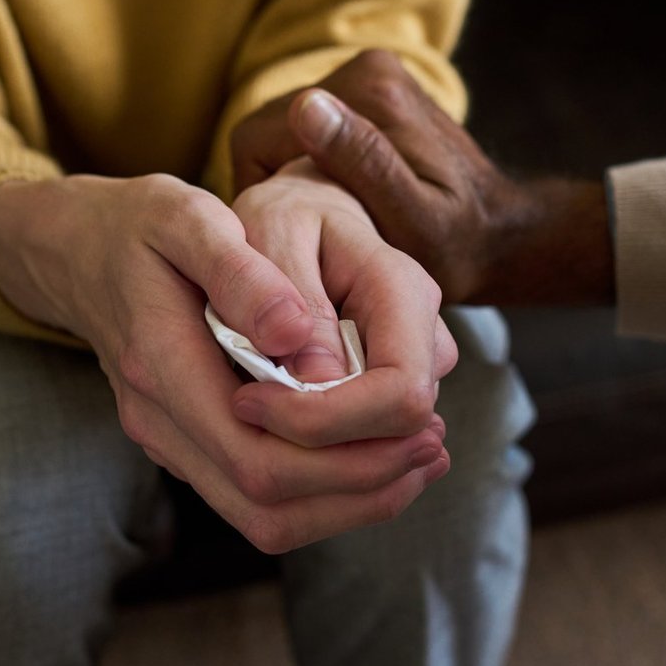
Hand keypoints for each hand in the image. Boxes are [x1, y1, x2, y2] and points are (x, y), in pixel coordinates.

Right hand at [0, 173, 449, 553]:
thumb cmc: (136, 223)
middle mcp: (157, 419)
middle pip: (265, 502)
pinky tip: (376, 456)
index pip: (256, 455)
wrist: (73, 248)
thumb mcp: (184, 215)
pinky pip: (253, 496)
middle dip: (361, 487)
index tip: (416, 424)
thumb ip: (239, 272)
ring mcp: (167, 439)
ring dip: (349, 501)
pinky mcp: (185, 441)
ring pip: (261, 516)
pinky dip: (322, 492)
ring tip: (421, 460)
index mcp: (159, 365)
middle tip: (435, 446)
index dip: (344, 457)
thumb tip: (296, 335)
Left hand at [229, 159, 457, 451]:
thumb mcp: (268, 232)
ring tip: (251, 396)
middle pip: (397, 437)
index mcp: (402, 289)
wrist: (304, 213)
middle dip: (316, 447)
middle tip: (238, 406)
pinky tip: (271, 409)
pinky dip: (315, 447)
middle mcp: (426, 337)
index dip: (326, 421)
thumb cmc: (281, 217)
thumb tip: (314, 377)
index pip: (400, 394)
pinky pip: (367, 446)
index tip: (247, 402)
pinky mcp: (396, 392)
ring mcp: (418, 369)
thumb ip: (286, 294)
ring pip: (382, 452)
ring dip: (312, 449)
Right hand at [268, 51, 614, 305]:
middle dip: (278, 183)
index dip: (261, 189)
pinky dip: (312, 168)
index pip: (260, 134)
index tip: (291, 230)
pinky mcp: (371, 92)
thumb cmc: (458, 244)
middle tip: (311, 231)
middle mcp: (367, 68)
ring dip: (294, 177)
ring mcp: (369, 76)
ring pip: (284, 133)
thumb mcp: (412, 219)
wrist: (501, 233)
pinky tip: (342, 203)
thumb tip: (306, 106)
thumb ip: (363, 163)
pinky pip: (309, 131)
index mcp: (371, 88)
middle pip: (269, 130)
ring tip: (330, 220)